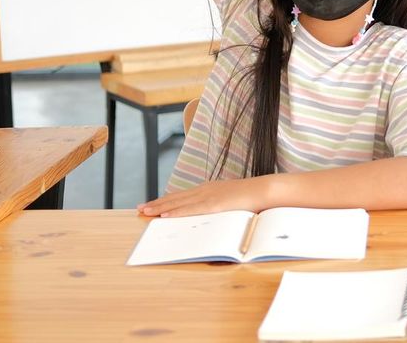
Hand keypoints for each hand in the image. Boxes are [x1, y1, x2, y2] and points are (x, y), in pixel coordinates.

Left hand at [137, 178, 270, 216]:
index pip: (183, 195)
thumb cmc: (253, 198)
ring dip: (160, 207)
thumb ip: (222, 207)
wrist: (266, 190)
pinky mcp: (213, 205)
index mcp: (210, 189)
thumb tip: (218, 216)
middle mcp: (205, 190)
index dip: (166, 200)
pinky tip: (164, 215)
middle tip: (140, 208)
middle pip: (176, 197)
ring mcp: (208, 196)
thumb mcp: (233, 202)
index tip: (153, 203)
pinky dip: (175, 212)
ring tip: (145, 211)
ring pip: (178, 203)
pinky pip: (190, 210)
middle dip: (157, 203)